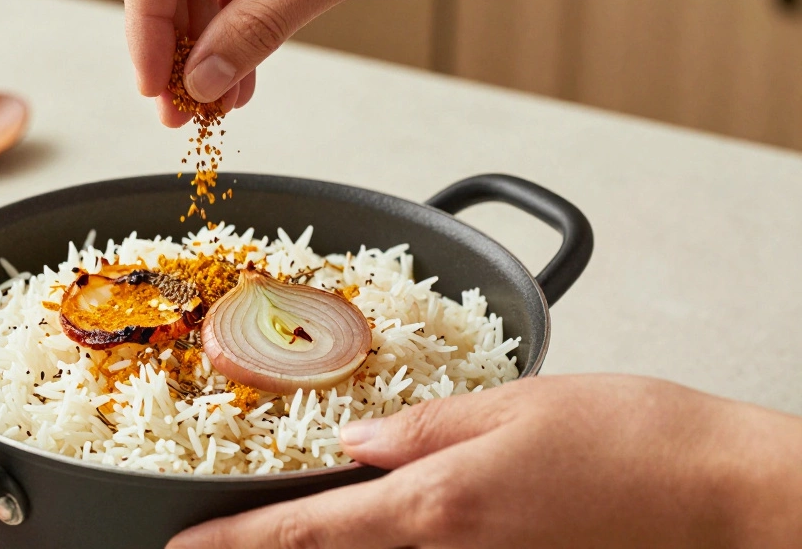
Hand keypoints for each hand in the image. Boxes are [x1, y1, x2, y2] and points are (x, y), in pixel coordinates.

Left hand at [167, 374, 801, 548]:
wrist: (724, 496)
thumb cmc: (633, 437)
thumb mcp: (513, 405)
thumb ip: (421, 427)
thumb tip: (353, 442)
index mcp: (437, 506)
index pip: (308, 533)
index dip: (236, 544)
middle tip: (216, 542)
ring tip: (280, 531)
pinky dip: (384, 545)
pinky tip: (373, 526)